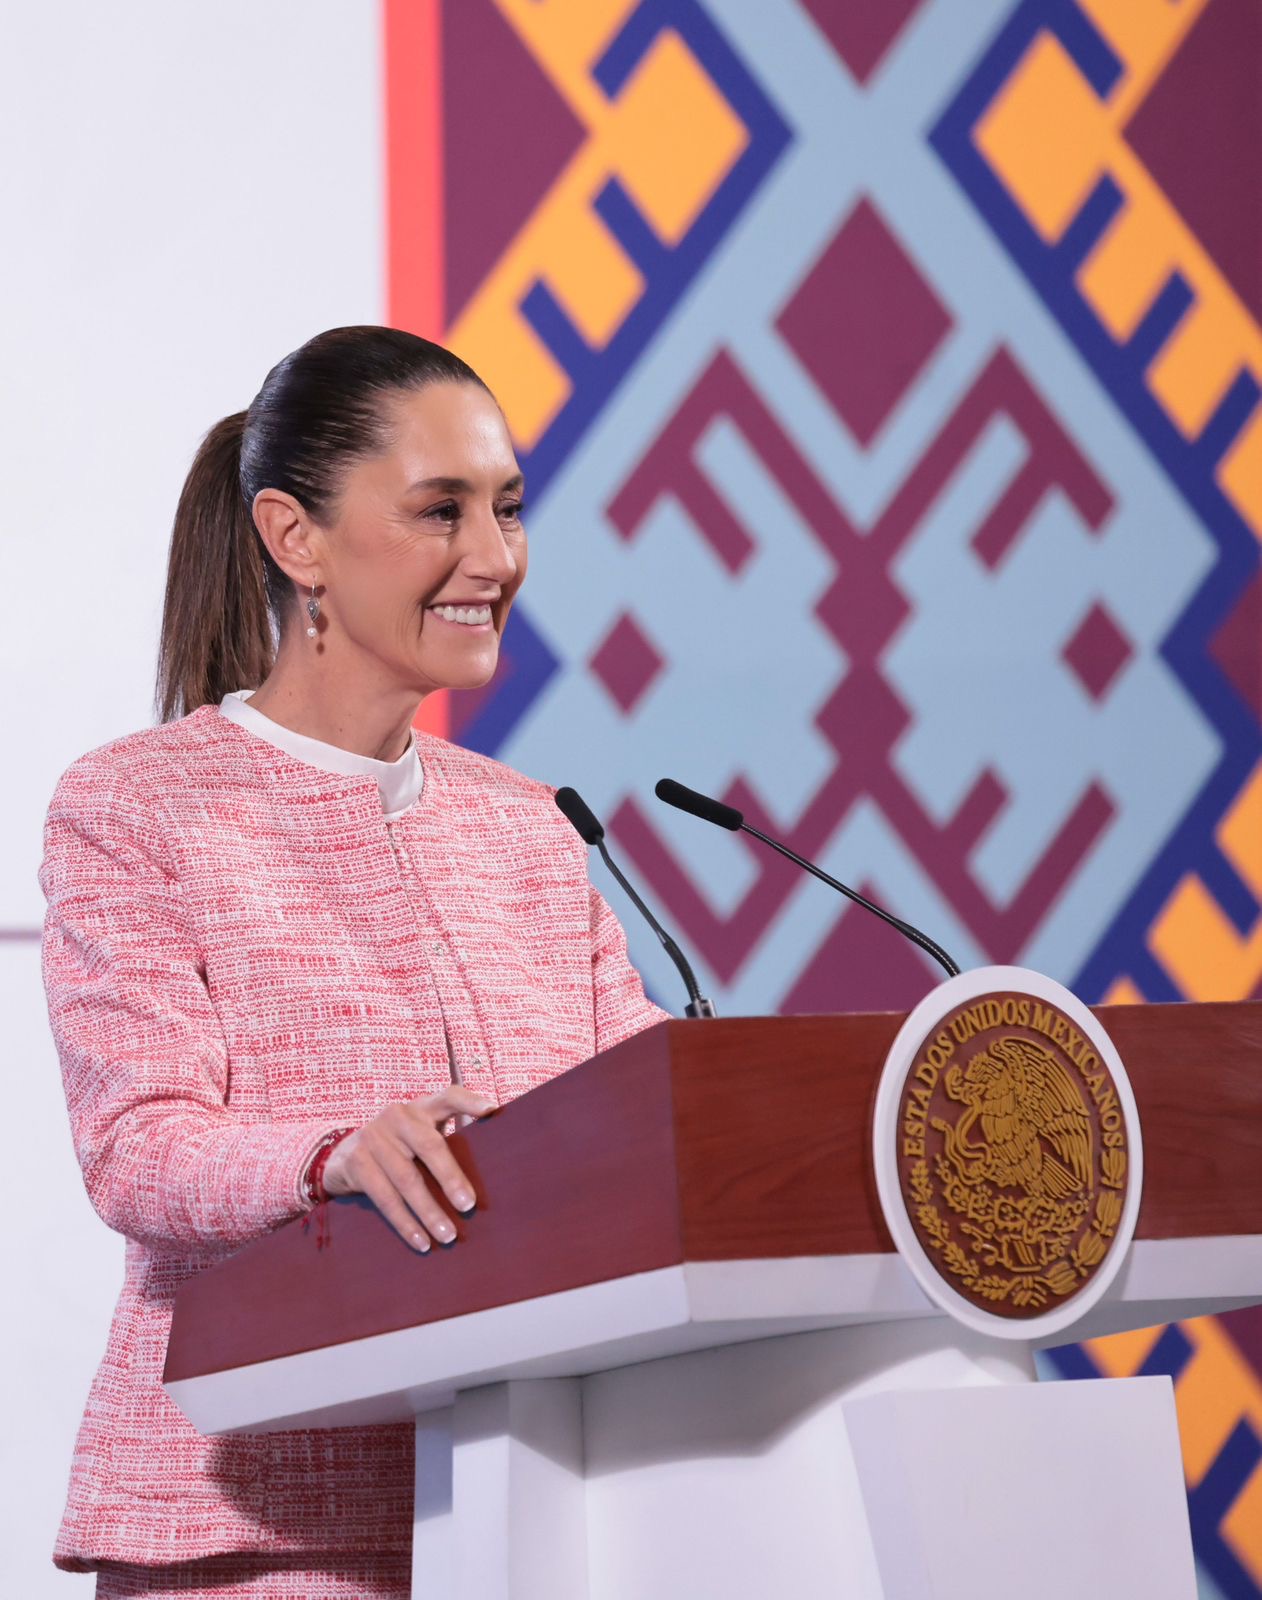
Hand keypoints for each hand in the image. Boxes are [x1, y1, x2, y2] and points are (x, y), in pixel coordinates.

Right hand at [322, 1087, 496, 1251]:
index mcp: (420, 1108)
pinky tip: (421, 1241)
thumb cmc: (396, 1150)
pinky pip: (385, 1197)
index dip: (470, 1101)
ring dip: (429, 1211)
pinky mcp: (356, 1162)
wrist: (341, 1157)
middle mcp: (397, 1116)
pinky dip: (405, 1223)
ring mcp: (373, 1136)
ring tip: (448, 1236)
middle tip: (469, 1205)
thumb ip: (444, 1145)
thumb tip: (490, 1175)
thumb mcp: (417, 1137)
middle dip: (451, 1177)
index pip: (448, 1096)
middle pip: (429, 1145)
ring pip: (408, 1179)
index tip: (492, 1111)